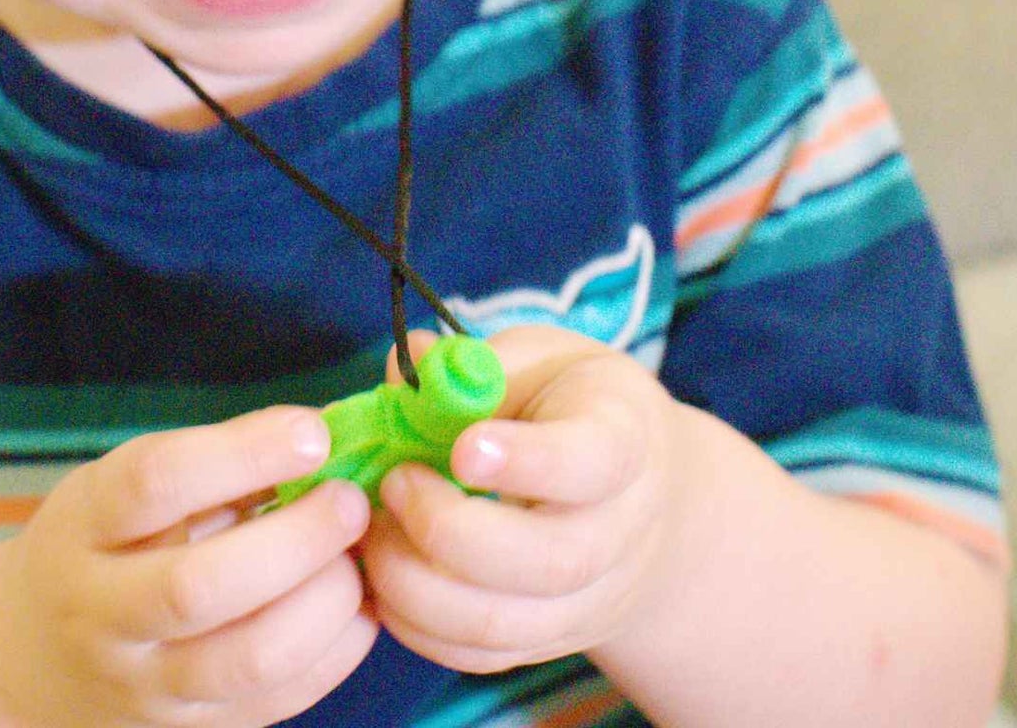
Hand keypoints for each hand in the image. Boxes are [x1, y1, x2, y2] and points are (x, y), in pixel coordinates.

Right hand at [0, 405, 378, 727]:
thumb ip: (213, 460)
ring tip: (355, 558)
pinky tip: (357, 609)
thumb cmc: (101, 541)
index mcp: (82, 526)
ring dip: (322, 605)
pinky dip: (331, 656)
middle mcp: (100, 613)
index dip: (242, 453)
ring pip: (244, 660)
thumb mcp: (122, 484)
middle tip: (349, 502)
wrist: (29, 654)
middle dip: (295, 540)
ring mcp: (141, 685)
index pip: (155, 484)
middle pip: (197, 587)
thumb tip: (322, 428)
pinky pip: (271, 703)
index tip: (311, 432)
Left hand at [358, 326, 681, 675]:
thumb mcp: (542, 360)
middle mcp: (620, 535)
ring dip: (417, 582)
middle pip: (547, 562)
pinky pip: (479, 655)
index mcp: (625, 443)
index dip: (525, 460)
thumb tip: (402, 366)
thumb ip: (475, 364)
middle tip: (394, 481)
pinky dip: (417, 624)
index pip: (590, 462)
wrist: (641, 494)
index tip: (461, 448)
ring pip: (503, 623)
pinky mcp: (546, 641)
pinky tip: (385, 571)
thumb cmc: (574, 407)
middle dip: (449, 529)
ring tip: (375, 528)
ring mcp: (588, 602)